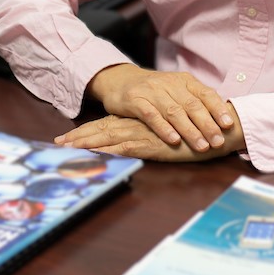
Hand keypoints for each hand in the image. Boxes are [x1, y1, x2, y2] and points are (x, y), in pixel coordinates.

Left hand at [55, 113, 240, 161]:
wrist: (217, 128)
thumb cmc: (195, 132)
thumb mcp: (168, 133)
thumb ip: (151, 133)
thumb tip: (132, 141)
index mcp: (139, 121)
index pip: (106, 125)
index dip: (85, 131)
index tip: (64, 139)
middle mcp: (137, 125)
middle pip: (101, 129)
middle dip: (78, 138)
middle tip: (55, 144)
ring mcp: (144, 134)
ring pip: (108, 136)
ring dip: (86, 143)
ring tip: (66, 149)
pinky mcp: (153, 144)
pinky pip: (126, 147)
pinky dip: (109, 150)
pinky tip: (95, 153)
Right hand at [85, 64, 234, 152]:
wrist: (120, 80)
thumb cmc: (155, 91)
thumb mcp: (176, 90)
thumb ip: (195, 101)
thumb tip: (223, 118)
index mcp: (184, 80)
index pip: (205, 93)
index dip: (217, 108)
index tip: (229, 124)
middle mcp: (170, 83)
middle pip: (192, 105)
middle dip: (207, 125)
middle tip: (218, 142)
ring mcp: (152, 91)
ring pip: (174, 112)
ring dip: (189, 130)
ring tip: (201, 146)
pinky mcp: (135, 100)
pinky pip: (151, 115)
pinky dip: (164, 128)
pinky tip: (174, 140)